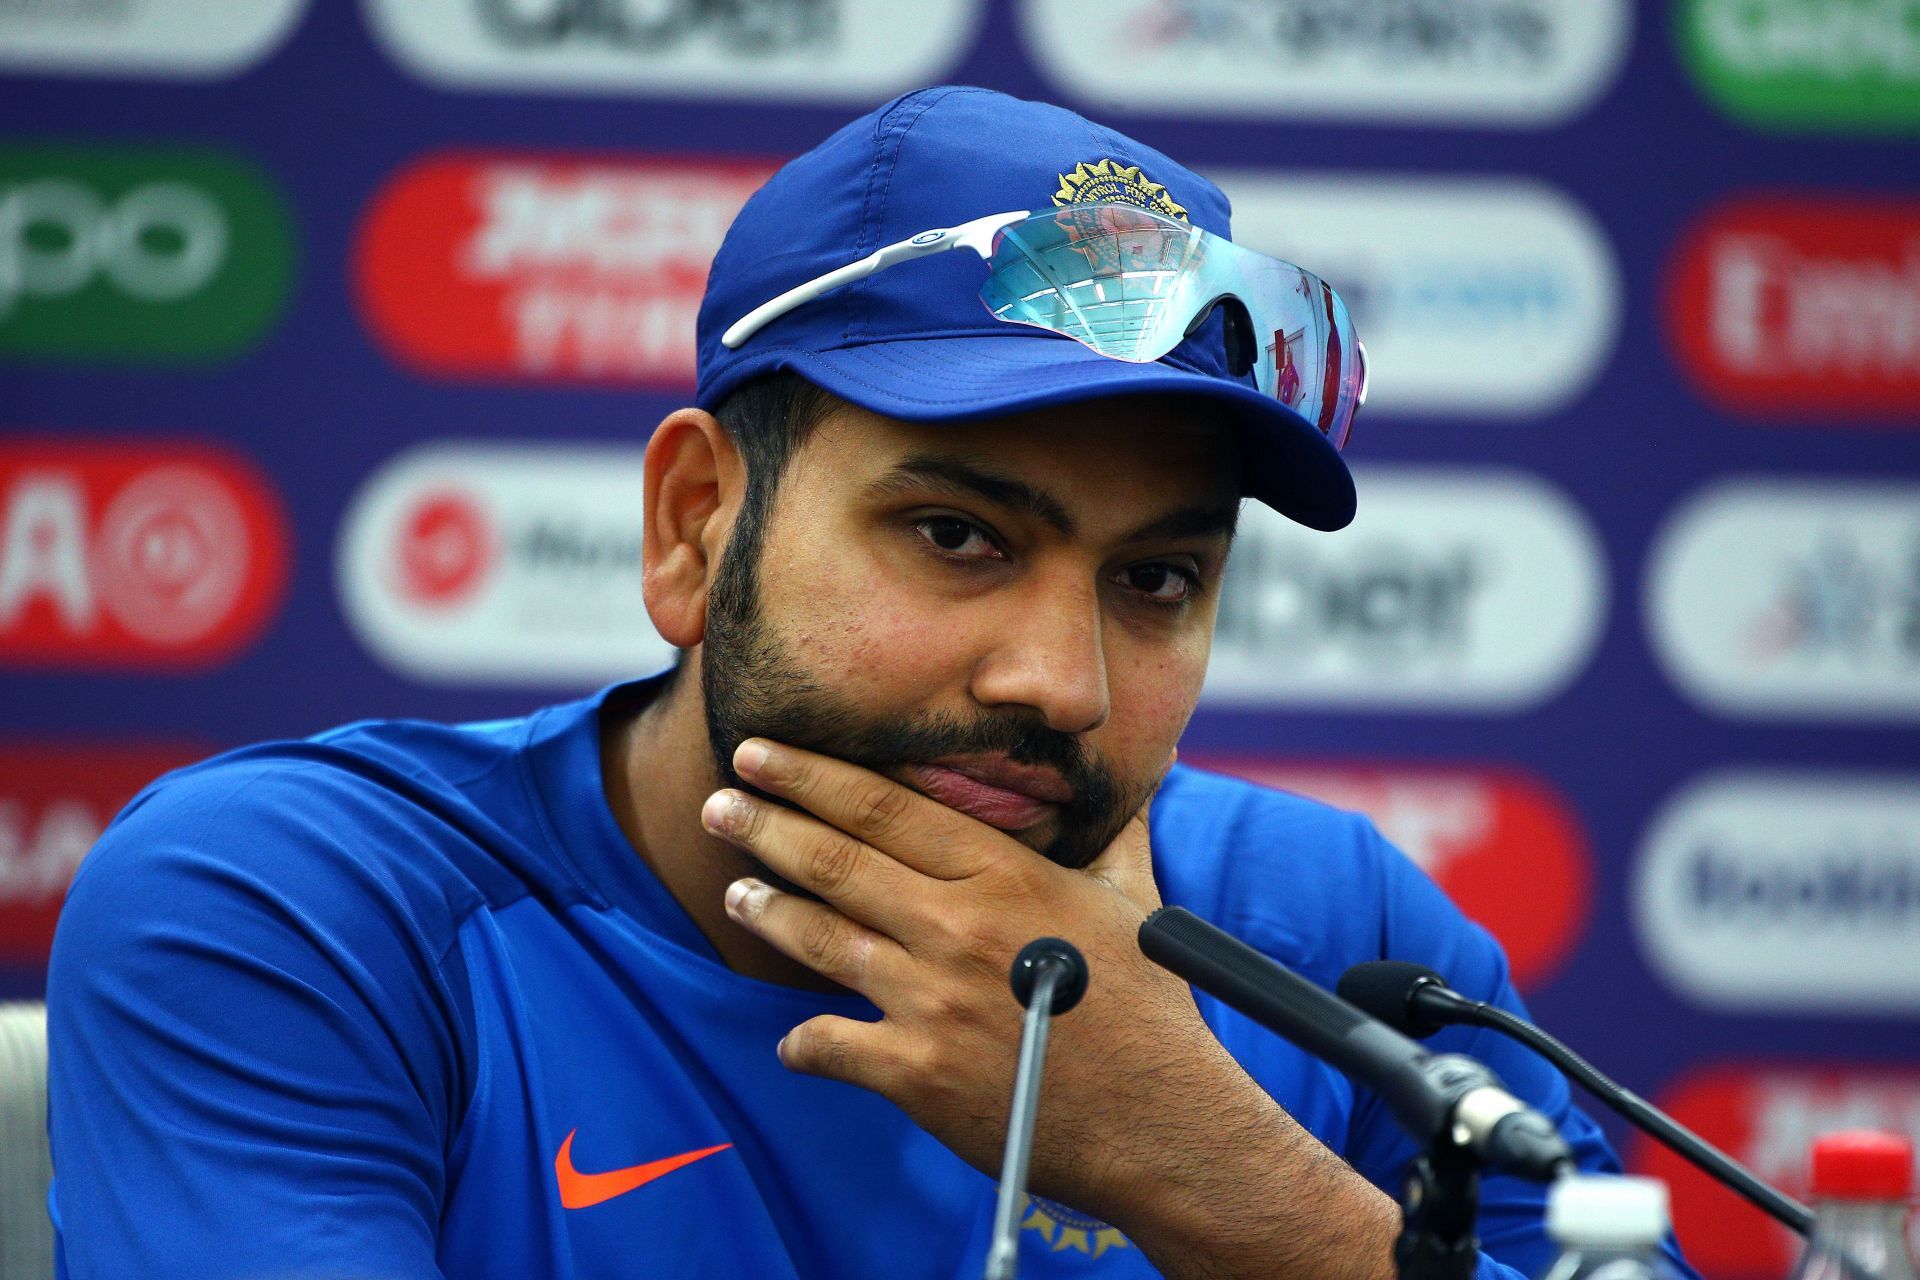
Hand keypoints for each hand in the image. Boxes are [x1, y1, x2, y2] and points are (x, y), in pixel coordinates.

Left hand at [700, 738, 1275, 1229]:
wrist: (1163, 1123)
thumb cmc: (1149, 1005)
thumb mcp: (1133, 896)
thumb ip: (1116, 827)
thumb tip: (1154, 759)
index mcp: (1003, 874)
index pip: (884, 807)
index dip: (812, 775)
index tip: (761, 752)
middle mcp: (958, 926)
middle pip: (836, 860)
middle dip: (765, 827)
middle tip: (719, 804)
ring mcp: (932, 1000)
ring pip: (822, 940)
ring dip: (769, 912)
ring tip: (736, 894)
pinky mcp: (917, 1071)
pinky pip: (831, 1045)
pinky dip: (803, 1043)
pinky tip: (792, 1039)